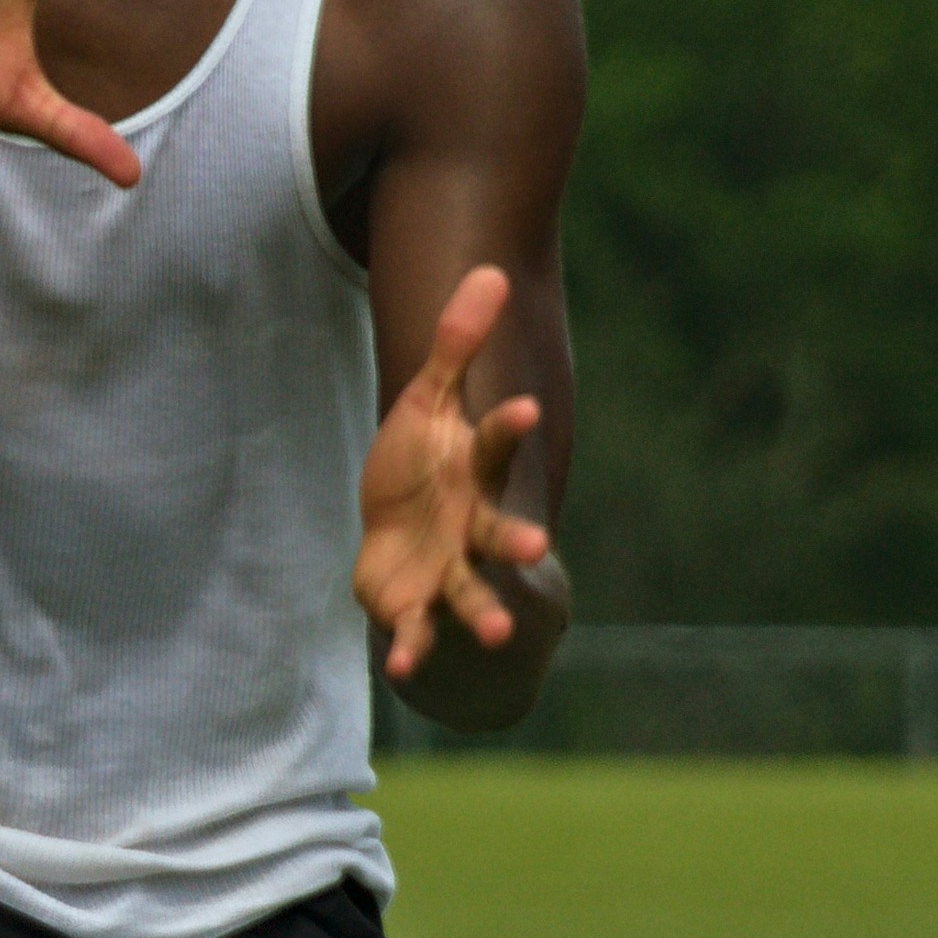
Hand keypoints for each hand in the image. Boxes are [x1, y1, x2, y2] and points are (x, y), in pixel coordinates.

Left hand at [355, 260, 551, 686]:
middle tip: (539, 543)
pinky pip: (415, 631)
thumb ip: (458, 343)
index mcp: (472, 470)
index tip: (523, 406)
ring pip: (471, 593)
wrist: (398, 535)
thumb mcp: (428, 399)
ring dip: (483, 613)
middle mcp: (470, 526)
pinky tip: (398, 668)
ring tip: (495, 633)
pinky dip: (408, 648)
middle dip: (518, 537)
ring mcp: (447, 570)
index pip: (494, 442)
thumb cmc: (418, 463)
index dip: (508, 426)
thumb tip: (490, 270)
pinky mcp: (414, 606)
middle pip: (498, 530)